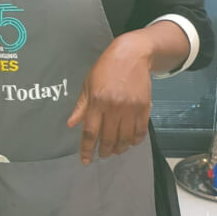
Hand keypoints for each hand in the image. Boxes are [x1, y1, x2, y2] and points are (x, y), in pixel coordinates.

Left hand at [67, 33, 152, 164]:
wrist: (132, 54)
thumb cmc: (106, 69)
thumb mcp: (88, 84)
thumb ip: (81, 106)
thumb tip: (71, 124)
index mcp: (97, 101)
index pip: (90, 132)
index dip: (87, 149)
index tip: (85, 161)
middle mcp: (114, 107)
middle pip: (109, 139)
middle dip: (105, 151)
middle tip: (103, 154)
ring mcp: (131, 108)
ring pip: (126, 138)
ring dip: (120, 148)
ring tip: (116, 150)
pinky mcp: (144, 107)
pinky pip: (140, 131)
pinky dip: (135, 140)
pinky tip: (130, 142)